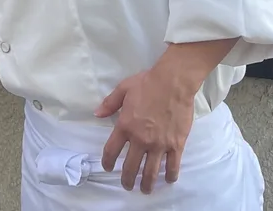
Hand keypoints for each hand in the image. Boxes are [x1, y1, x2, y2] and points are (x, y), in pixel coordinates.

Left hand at [95, 65, 196, 193]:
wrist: (173, 83)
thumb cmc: (147, 83)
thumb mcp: (123, 89)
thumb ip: (109, 104)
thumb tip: (96, 114)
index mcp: (125, 126)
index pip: (112, 150)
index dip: (108, 162)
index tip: (108, 168)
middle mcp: (140, 139)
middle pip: (131, 166)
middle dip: (127, 179)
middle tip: (127, 186)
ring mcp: (159, 144)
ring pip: (151, 171)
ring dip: (147, 184)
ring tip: (145, 190)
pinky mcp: (176, 145)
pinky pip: (173, 165)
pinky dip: (170, 175)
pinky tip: (168, 179)